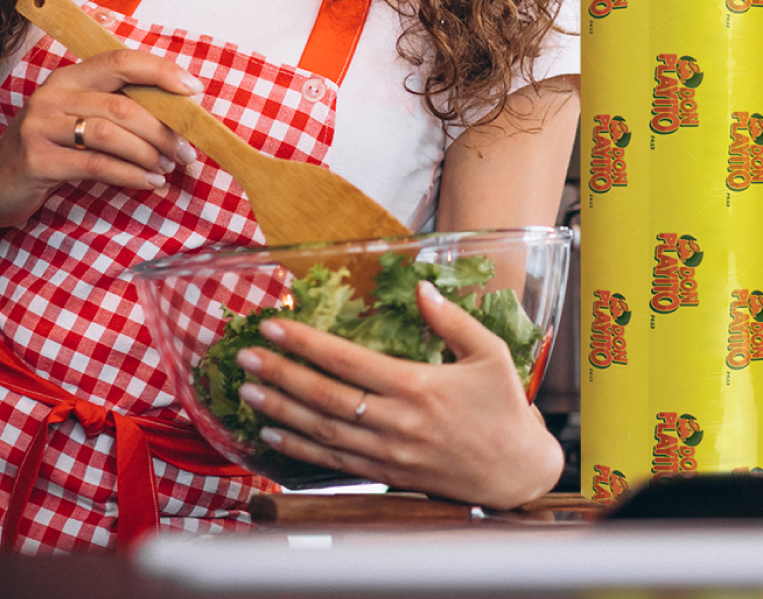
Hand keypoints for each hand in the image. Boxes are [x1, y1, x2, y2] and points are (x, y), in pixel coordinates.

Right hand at [0, 49, 201, 230]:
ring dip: (149, 153)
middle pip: (123, 104)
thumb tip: (180, 113)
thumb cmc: (51, 149)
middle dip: (164, 129)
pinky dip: (130, 174)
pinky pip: (95, 165)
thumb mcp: (80, 120)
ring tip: (168, 168)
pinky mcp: (36, 159)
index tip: (194, 91)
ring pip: (111, 133)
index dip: (161, 72)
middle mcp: (53, 94)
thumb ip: (119, 109)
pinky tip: (149, 183)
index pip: (121, 60)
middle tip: (187, 151)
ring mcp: (41, 125)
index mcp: (70, 77)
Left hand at [234, 281, 564, 508]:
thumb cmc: (504, 409)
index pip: (348, 361)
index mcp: (417, 386)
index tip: (275, 325)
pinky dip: (299, 450)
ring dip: (281, 411)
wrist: (516, 473)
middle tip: (246, 355)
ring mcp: (388, 452)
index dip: (307, 343)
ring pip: (322, 432)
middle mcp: (396, 422)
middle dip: (280, 373)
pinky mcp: (387, 475)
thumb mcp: (490, 354)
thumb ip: (453, 320)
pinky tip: (273, 435)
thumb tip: (422, 287)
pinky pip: (334, 462)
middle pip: (324, 396)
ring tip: (247, 391)